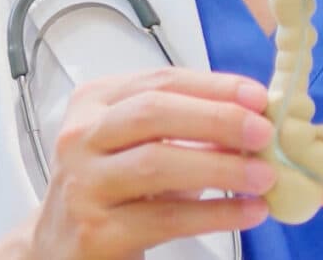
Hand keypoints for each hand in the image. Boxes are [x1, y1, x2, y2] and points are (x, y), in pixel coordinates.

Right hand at [0, 68, 278, 259]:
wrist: (58, 248)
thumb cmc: (112, 189)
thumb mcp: (140, 145)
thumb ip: (187, 126)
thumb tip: (256, 119)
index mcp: (94, 103)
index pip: (161, 81)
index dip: (215, 86)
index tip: (259, 97)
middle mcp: (81, 138)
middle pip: (154, 113)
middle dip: (217, 119)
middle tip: (264, 133)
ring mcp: (83, 185)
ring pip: (157, 163)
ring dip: (221, 168)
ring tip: (264, 177)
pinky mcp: (96, 233)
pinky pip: (166, 217)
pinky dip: (216, 213)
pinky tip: (248, 212)